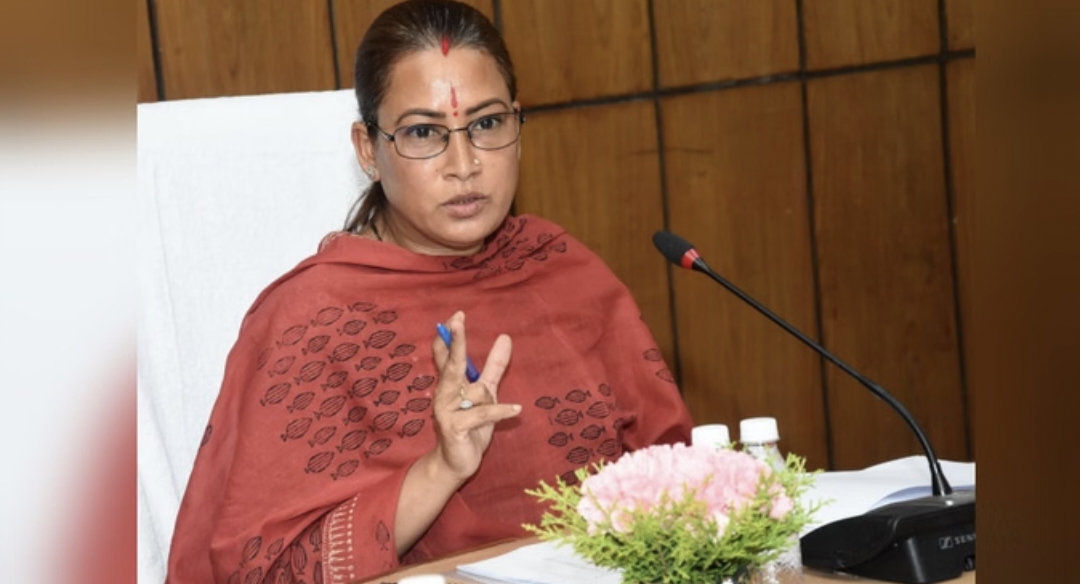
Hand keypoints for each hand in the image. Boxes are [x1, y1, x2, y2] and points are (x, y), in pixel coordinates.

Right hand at [429, 311, 519, 482]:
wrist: (456, 462)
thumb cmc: (470, 426)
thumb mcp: (485, 393)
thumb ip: (493, 367)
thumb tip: (505, 337)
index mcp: (450, 384)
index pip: (446, 356)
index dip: (450, 337)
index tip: (456, 316)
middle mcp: (444, 394)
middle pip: (451, 364)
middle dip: (456, 342)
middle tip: (457, 319)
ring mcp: (446, 412)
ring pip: (474, 392)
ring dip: (489, 399)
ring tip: (504, 410)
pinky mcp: (454, 428)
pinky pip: (481, 414)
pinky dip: (499, 411)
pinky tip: (516, 409)